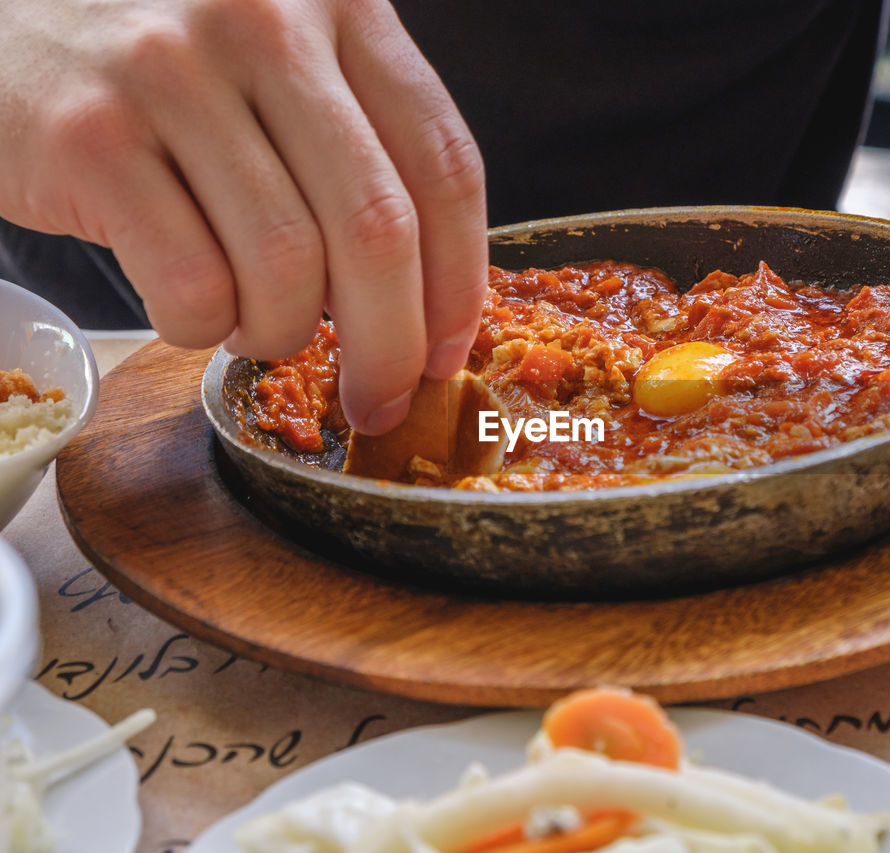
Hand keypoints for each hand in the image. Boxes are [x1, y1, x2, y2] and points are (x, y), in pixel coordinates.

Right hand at [0, 0, 488, 431]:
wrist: (12, 21)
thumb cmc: (169, 67)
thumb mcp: (286, 68)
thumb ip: (361, 147)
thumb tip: (426, 304)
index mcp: (343, 8)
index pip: (444, 168)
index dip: (461, 284)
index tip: (450, 351)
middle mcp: (267, 27)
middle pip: (377, 232)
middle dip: (391, 347)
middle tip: (379, 399)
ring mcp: (173, 74)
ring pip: (286, 270)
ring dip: (281, 334)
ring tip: (255, 322)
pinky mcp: (91, 136)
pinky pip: (192, 286)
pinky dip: (204, 329)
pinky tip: (194, 306)